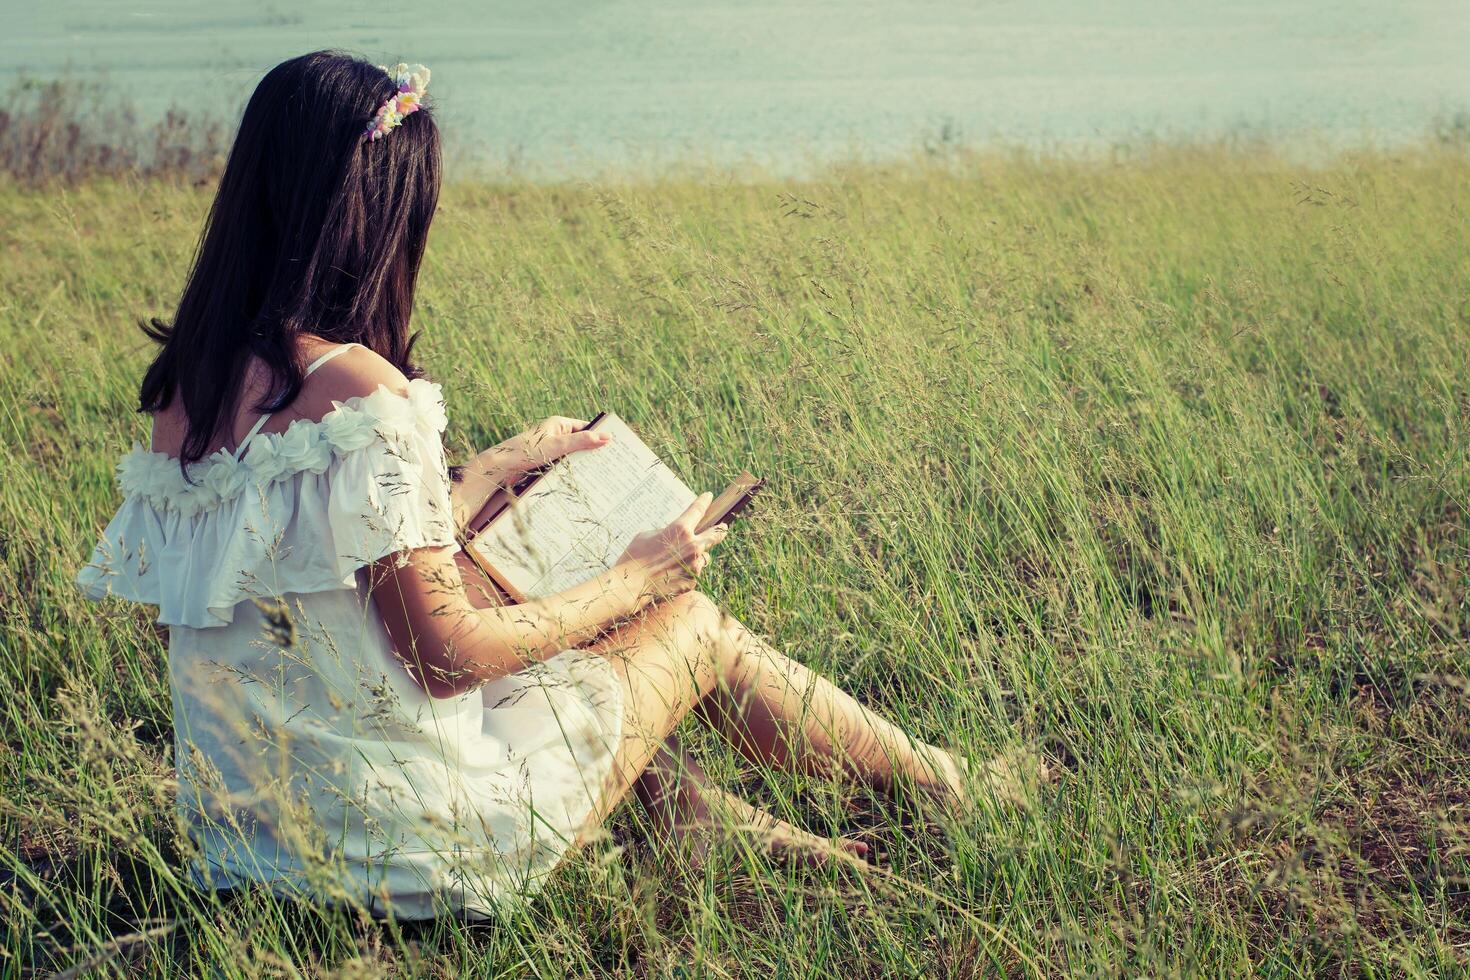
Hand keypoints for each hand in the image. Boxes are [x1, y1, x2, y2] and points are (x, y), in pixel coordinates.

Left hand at [481, 416, 610, 480]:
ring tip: (599, 472)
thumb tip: (605, 437)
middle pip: (580, 441)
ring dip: (582, 461)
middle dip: (592, 450)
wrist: (501, 466)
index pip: (585, 427)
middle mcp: (555, 433)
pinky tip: (581, 478)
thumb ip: (582, 441)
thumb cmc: (527, 451)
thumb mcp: (558, 445)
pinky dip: (572, 468)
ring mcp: (551, 447)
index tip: (614, 445)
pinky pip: (564, 463)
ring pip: (573, 454)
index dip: (599, 435)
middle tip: (610, 461)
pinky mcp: (545, 459)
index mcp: (559, 423)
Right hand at [617, 492, 729, 601]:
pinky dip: (687, 572)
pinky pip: (694, 573)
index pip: (697, 510)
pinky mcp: (692, 581)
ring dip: (697, 557)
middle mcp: (693, 546)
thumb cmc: (634, 557)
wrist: (631, 585)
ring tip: (678, 562)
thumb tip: (675, 535)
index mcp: (680, 529)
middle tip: (723, 528)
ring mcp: (695, 565)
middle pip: (715, 534)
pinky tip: (671, 575)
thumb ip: (666, 532)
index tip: (708, 496)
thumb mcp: (647, 535)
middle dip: (721, 530)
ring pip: (704, 557)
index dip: (704, 501)